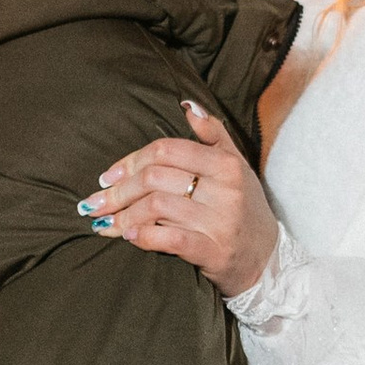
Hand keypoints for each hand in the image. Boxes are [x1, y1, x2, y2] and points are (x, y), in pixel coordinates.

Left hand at [80, 99, 277, 296]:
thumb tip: (186, 106)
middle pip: (154, 178)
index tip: (108, 176)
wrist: (268, 258)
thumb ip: (213, 134)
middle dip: (118, 191)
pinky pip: (169, 238)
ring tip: (106, 224)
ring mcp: (219, 221)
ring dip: (123, 216)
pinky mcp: (213, 251)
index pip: (165, 150)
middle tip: (96, 203)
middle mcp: (224, 189)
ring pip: (156, 206)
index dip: (130, 161)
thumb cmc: (245, 208)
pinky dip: (144, 236)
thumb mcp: (237, 166)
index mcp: (225, 164)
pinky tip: (130, 237)